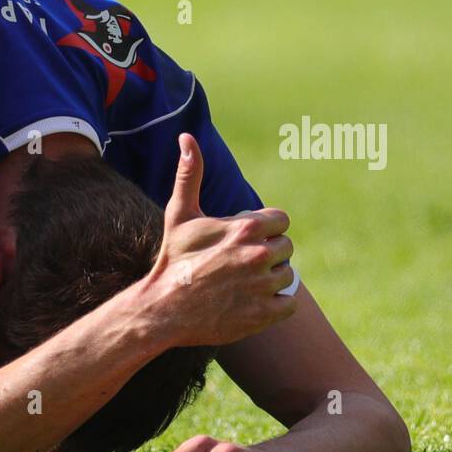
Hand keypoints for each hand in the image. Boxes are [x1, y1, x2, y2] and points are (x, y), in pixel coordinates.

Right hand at [144, 133, 297, 346]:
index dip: (265, 230)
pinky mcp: (264, 313)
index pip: (281, 221)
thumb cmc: (172, 259)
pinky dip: (274, 304)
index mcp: (245, 228)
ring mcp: (263, 286)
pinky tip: (249, 302)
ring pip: (287, 276)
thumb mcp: (179, 214)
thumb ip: (189, 174)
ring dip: (270, 279)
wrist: (162, 309)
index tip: (244, 241)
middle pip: (286, 248)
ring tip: (241, 284)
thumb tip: (186, 138)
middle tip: (239, 265)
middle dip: (268, 254)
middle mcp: (259, 255)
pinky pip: (288, 303)